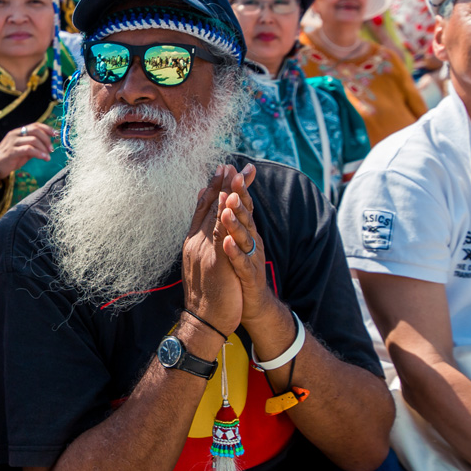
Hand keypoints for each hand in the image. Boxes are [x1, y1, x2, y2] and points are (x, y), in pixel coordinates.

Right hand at [0, 122, 55, 179]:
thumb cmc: (9, 158)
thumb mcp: (23, 150)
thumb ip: (33, 146)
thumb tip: (47, 146)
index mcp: (18, 132)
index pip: (35, 125)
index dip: (47, 128)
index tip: (56, 134)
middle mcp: (15, 134)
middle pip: (35, 130)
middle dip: (46, 139)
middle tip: (51, 149)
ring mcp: (13, 142)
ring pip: (33, 140)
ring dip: (44, 148)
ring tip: (48, 156)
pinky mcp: (12, 151)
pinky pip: (29, 149)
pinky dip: (39, 153)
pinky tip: (44, 158)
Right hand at [181, 165, 242, 334]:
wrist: (203, 320)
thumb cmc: (206, 294)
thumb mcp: (201, 263)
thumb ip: (203, 242)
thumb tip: (204, 224)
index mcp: (193, 241)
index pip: (203, 208)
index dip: (213, 187)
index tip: (221, 169)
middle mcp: (196, 242)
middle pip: (209, 207)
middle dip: (221, 184)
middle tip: (229, 163)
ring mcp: (204, 251)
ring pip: (214, 217)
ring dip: (224, 194)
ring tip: (232, 175)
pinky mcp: (215, 262)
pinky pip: (221, 236)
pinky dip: (225, 218)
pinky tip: (231, 204)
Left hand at [219, 163, 289, 334]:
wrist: (251, 304)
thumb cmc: (240, 270)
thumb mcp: (233, 240)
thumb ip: (228, 218)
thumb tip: (219, 193)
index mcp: (245, 232)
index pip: (241, 205)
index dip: (237, 187)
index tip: (232, 166)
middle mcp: (251, 241)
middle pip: (245, 215)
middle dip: (240, 196)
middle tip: (235, 178)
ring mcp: (250, 258)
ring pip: (244, 237)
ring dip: (236, 221)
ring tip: (229, 207)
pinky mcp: (249, 277)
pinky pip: (241, 263)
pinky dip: (234, 253)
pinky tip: (226, 243)